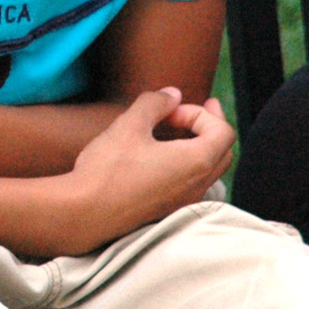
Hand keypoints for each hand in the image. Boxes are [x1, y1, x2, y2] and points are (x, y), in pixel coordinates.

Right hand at [60, 88, 234, 252]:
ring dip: (198, 147)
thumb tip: (173, 94)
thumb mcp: (129, 125)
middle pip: (223, 151)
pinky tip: (162, 159)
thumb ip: (155, 103)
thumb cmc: (108, 169)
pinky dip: (188, 166)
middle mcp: (198, 186)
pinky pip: (193, 186)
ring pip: (209, 170)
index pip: (223, 131)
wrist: (86, 214)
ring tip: (175, 134)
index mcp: (196, 162)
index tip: (170, 112)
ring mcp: (185, 203)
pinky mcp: (170, 212)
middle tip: (185, 113)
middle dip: (207, 127)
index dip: (201, 113)